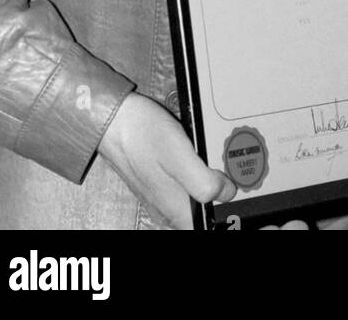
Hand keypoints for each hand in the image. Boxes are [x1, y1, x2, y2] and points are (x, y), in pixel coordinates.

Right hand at [98, 92, 235, 229]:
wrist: (114, 120)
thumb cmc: (143, 134)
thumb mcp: (179, 154)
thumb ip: (203, 181)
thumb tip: (227, 192)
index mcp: (177, 210)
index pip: (207, 227)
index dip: (224, 210)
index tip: (232, 189)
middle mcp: (169, 209)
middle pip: (202, 215)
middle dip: (219, 197)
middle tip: (227, 173)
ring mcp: (163, 197)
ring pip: (195, 201)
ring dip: (209, 186)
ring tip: (216, 163)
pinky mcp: (159, 183)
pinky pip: (184, 188)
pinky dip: (197, 176)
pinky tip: (199, 157)